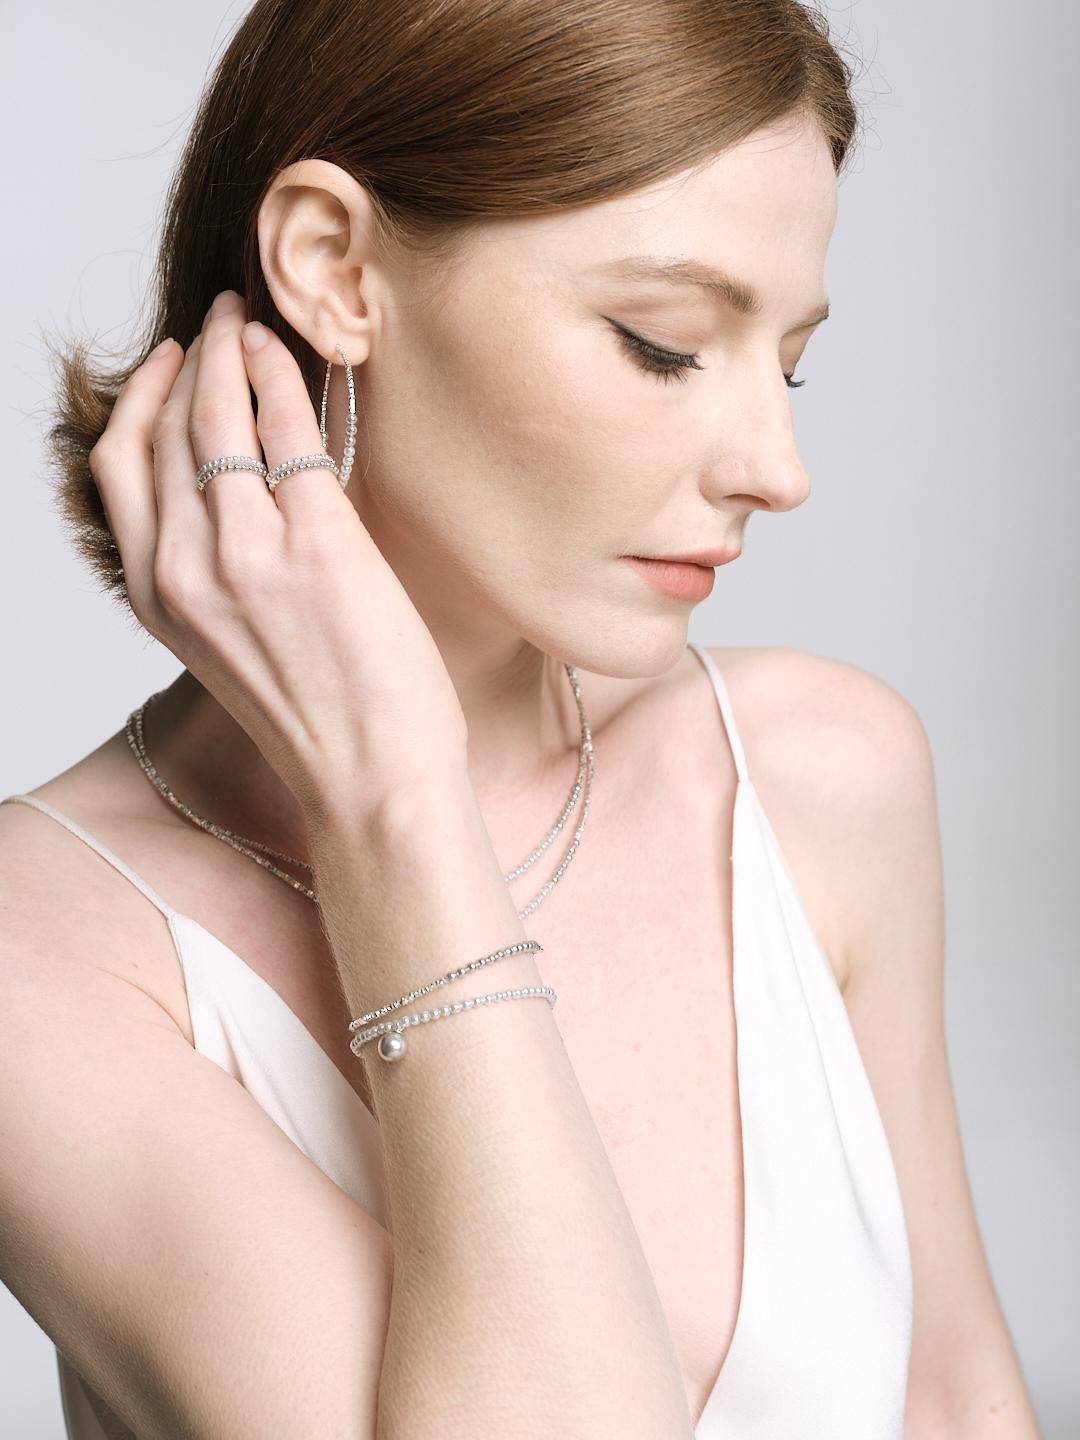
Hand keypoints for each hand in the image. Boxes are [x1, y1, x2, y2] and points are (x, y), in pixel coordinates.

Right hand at [89, 290, 468, 821]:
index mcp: (158, 600)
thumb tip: (236, 496)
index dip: (140, 401)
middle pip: (163, 430)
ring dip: (230, 353)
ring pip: (216, 416)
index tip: (169, 364)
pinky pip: (286, 431)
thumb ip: (213, 576)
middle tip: (217, 324)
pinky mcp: (317, 543)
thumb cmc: (321, 723)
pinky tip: (288, 352)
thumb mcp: (232, 651)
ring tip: (250, 323)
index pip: (119, 469)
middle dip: (187, 361)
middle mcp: (186, 570)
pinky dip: (281, 378)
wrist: (374, 781)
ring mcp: (247, 554)